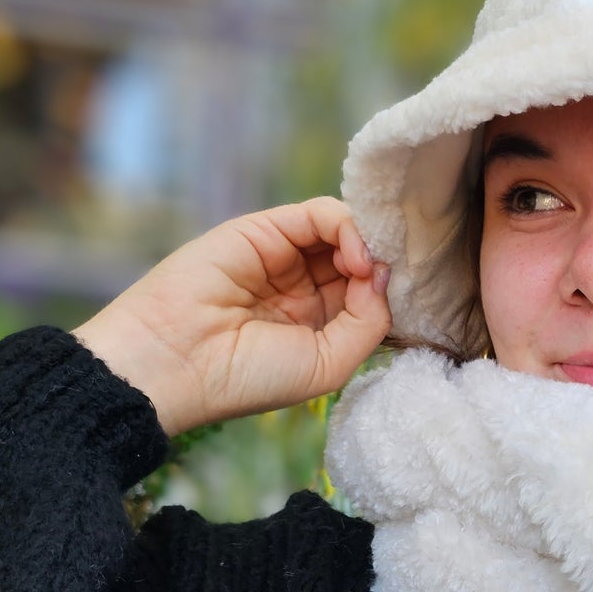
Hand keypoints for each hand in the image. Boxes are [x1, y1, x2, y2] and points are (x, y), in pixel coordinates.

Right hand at [71, 197, 391, 437]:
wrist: (177, 361)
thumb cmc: (246, 377)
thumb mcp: (327, 363)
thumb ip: (368, 321)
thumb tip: (384, 273)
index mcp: (317, 326)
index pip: (371, 295)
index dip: (394, 292)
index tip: (415, 301)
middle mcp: (303, 289)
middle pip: (363, 259)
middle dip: (387, 262)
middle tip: (403, 274)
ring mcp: (284, 257)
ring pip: (345, 233)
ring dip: (370, 245)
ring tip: (368, 269)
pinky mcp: (264, 230)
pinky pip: (320, 214)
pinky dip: (348, 226)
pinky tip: (354, 256)